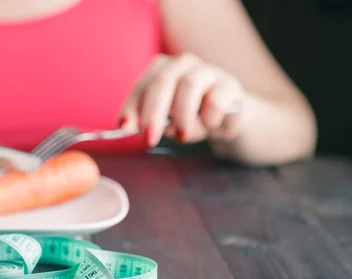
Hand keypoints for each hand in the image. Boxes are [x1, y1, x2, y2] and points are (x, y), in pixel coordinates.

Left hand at [118, 53, 244, 146]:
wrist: (227, 118)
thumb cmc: (189, 117)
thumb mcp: (167, 122)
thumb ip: (152, 122)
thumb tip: (135, 129)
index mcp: (161, 69)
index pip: (142, 86)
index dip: (131, 107)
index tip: (124, 128)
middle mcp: (182, 64)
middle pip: (163, 81)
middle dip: (153, 113)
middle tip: (149, 139)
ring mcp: (207, 70)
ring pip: (189, 86)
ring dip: (182, 116)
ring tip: (183, 136)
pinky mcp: (229, 84)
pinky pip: (215, 100)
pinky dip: (209, 118)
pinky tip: (211, 125)